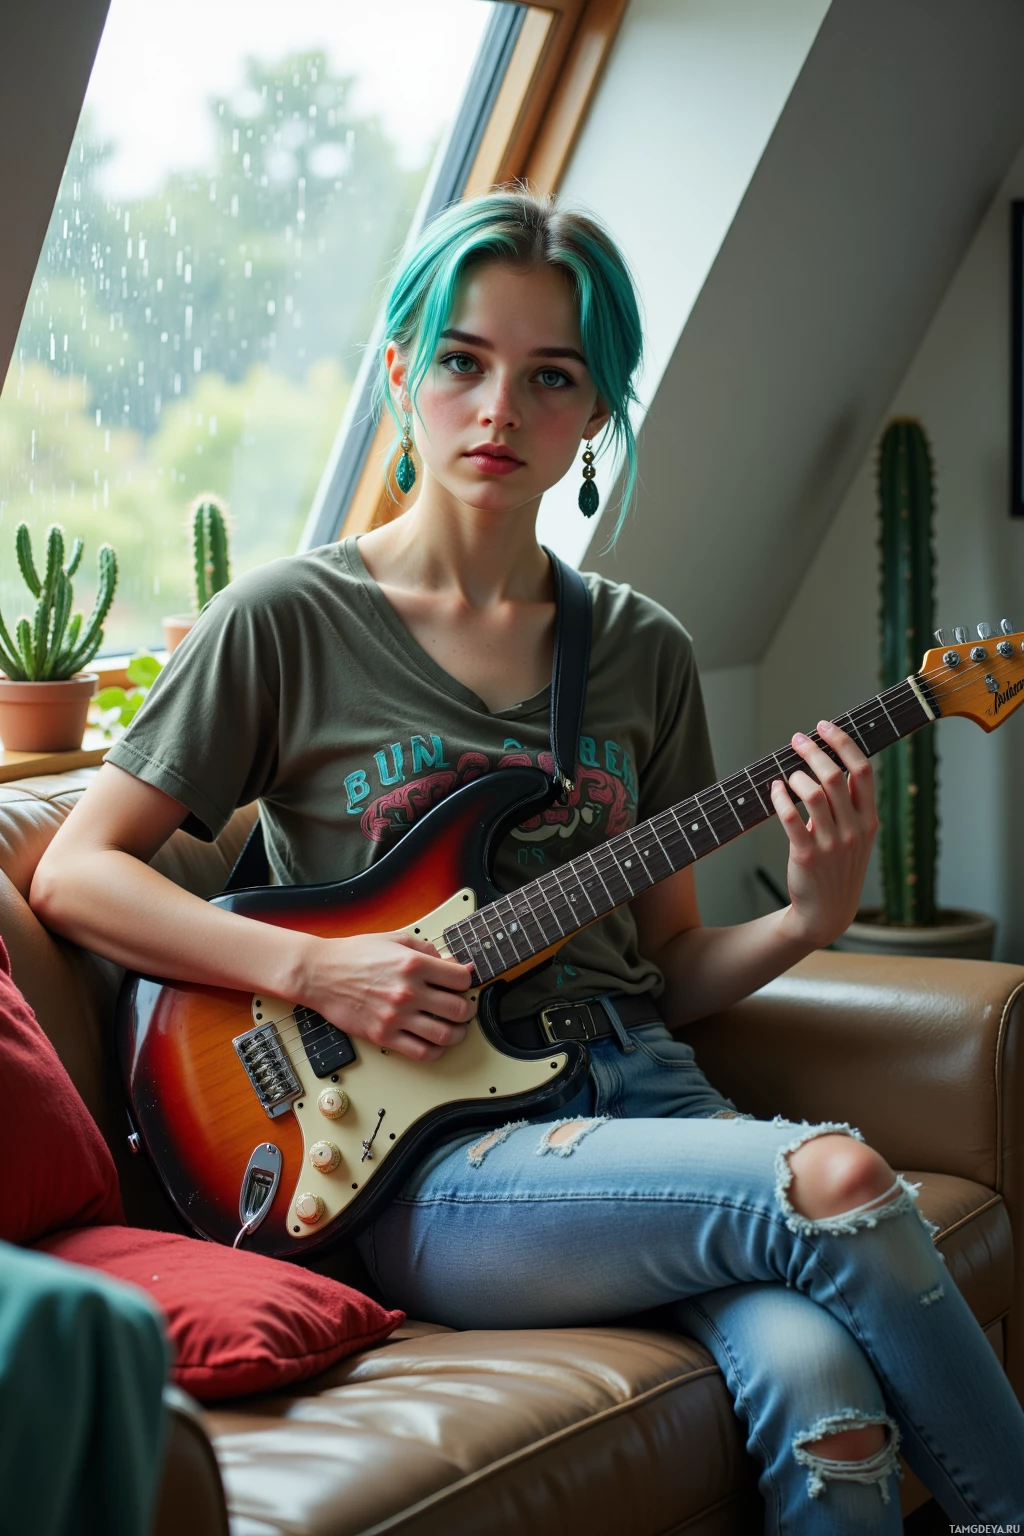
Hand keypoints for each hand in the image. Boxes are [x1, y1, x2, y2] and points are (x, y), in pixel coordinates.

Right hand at [296, 931, 474, 1062]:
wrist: (320, 973)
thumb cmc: (354, 955)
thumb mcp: (395, 940)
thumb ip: (428, 950)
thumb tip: (455, 964)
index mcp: (413, 964)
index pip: (461, 979)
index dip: (466, 982)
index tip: (462, 985)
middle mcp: (408, 991)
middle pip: (458, 1009)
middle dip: (467, 1010)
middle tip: (464, 1008)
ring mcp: (396, 1016)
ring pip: (445, 1035)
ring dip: (457, 1034)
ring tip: (455, 1029)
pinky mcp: (384, 1035)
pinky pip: (421, 1052)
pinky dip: (436, 1051)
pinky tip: (435, 1043)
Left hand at [770, 719, 877, 948]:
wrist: (827, 912)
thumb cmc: (839, 866)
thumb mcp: (857, 836)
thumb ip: (851, 804)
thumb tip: (836, 762)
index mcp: (870, 820)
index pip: (862, 770)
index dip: (843, 743)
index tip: (825, 726)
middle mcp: (854, 829)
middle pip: (834, 776)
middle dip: (813, 750)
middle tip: (797, 738)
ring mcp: (831, 843)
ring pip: (811, 793)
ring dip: (795, 775)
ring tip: (787, 774)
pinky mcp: (806, 854)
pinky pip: (790, 817)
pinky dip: (780, 797)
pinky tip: (774, 789)